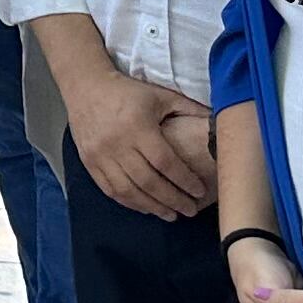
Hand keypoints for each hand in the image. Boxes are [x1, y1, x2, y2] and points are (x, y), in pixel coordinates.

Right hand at [63, 66, 211, 219]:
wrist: (85, 86)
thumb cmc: (127, 91)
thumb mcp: (160, 95)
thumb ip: (188, 109)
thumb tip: (217, 121)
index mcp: (138, 127)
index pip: (166, 162)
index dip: (184, 180)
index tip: (199, 191)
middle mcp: (118, 144)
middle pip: (149, 181)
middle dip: (172, 199)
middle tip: (190, 210)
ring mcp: (101, 155)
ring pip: (129, 190)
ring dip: (152, 206)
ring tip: (170, 215)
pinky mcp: (89, 162)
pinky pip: (110, 189)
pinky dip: (129, 202)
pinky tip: (145, 207)